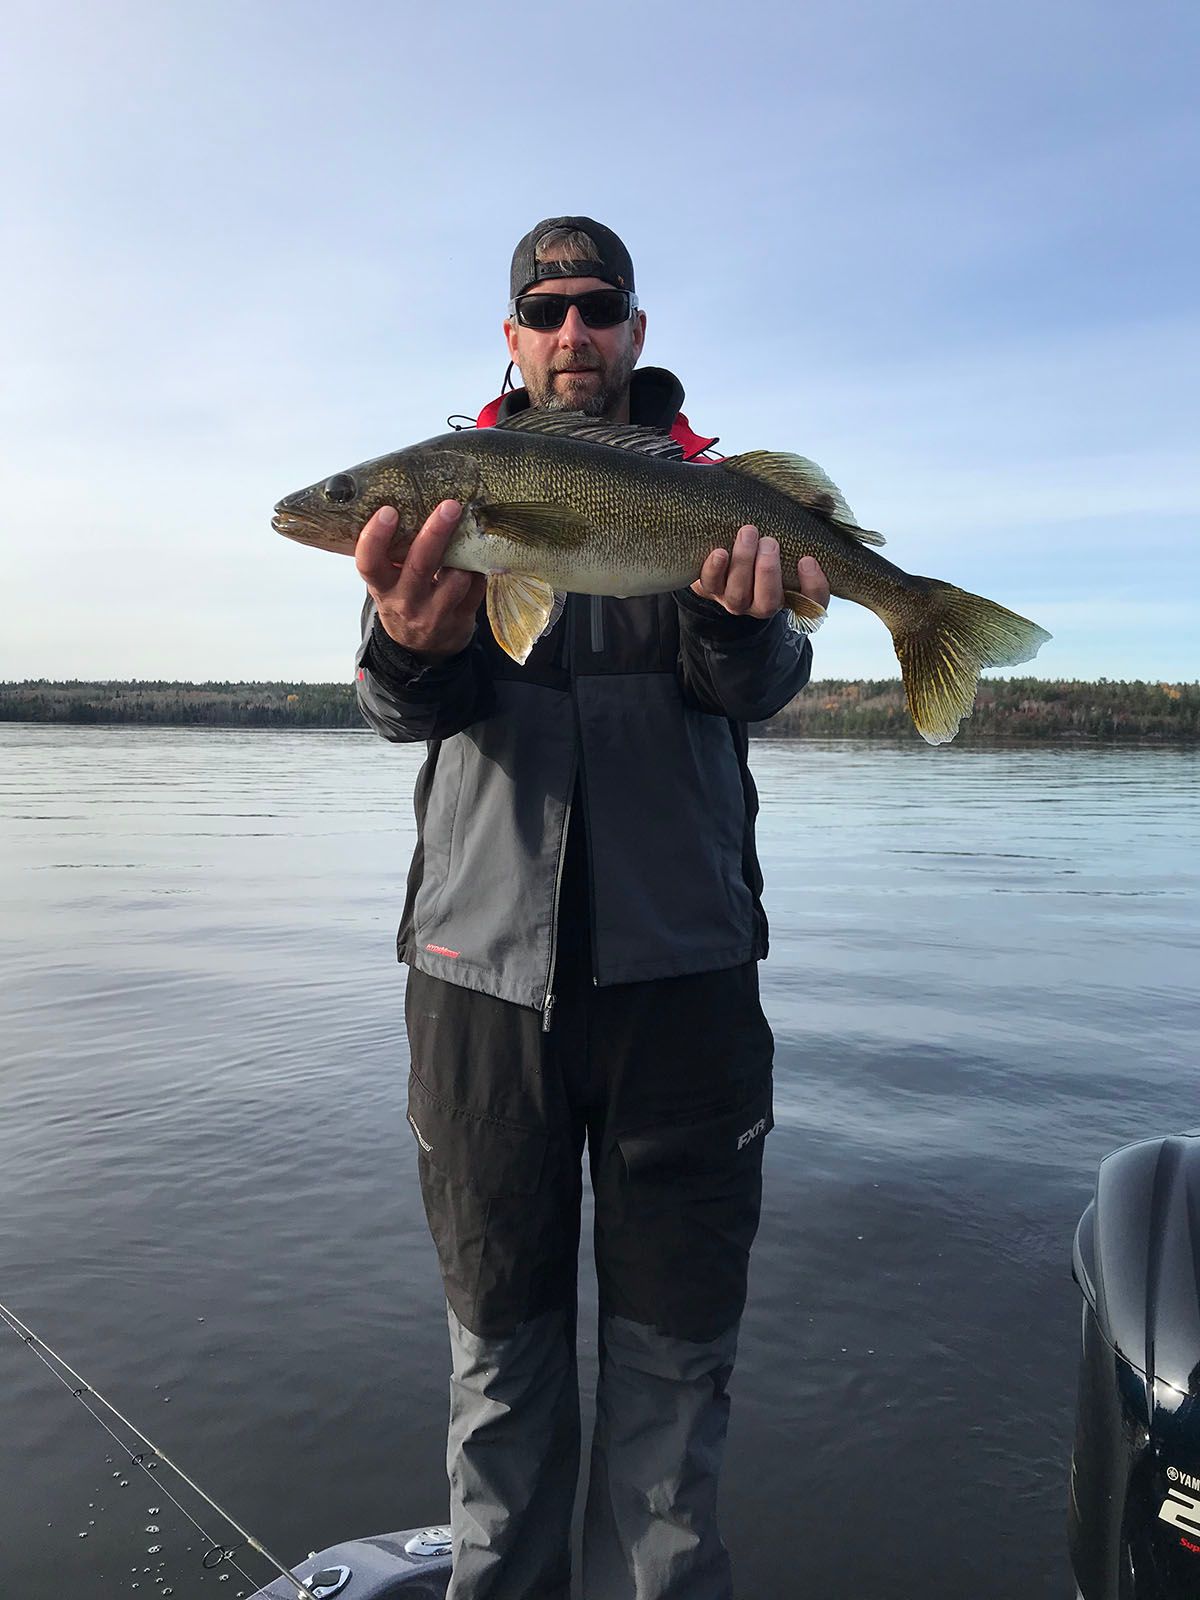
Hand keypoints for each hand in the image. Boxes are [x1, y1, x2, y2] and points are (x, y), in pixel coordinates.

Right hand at [356, 500, 485, 659]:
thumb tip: (408, 498)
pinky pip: (476, 590)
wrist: (419, 647)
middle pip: (420, 566)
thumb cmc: (403, 597)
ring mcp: (434, 614)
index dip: (376, 538)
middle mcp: (406, 602)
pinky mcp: (460, 620)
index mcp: (382, 586)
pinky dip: (480, 570)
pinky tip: (480, 557)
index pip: (369, 563)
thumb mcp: (387, 580)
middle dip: (435, 533)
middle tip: (450, 506)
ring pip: (455, 580)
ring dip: (466, 555)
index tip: (389, 511)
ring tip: (472, 532)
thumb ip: (391, 551)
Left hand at [692, 526, 830, 617]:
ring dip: (743, 564)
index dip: (814, 586)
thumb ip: (811, 516)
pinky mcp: (710, 589)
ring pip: (739, 596)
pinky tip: (719, 552)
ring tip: (748, 532)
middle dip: (768, 572)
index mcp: (791, 591)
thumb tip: (827, 501)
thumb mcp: (790, 527)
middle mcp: (763, 602)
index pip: (813, 602)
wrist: (723, 542)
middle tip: (770, 542)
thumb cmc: (767, 534)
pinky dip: (715, 570)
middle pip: (769, 602)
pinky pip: (710, 586)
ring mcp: (736, 599)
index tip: (807, 559)